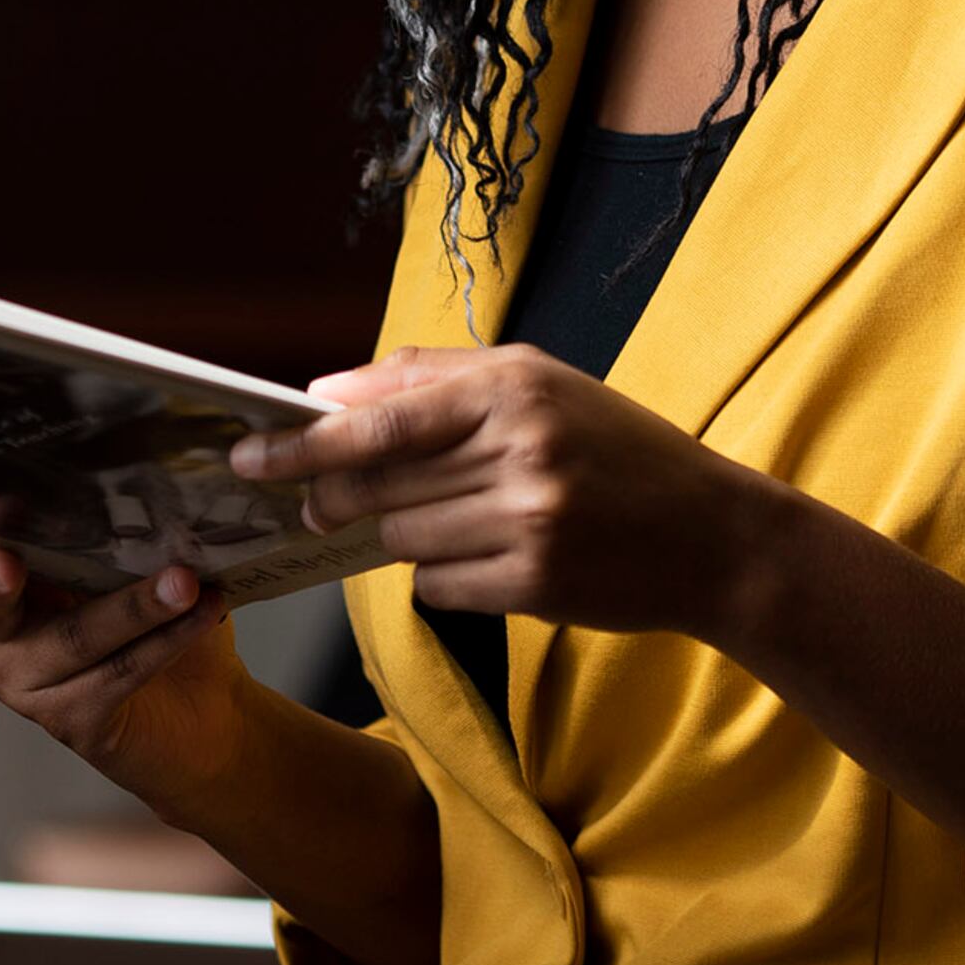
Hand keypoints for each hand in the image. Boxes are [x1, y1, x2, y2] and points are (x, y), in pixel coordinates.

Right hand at [0, 539, 251, 806]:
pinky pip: (117, 673)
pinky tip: (202, 612)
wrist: (206, 712)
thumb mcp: (132, 562)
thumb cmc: (161, 619)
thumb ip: (110, 526)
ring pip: (75, 637)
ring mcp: (27, 683)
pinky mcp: (71, 721)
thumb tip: (135, 467)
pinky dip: (165, 640)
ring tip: (183, 580)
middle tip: (4, 557)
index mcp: (3, 579)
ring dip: (134, 606)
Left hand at [230, 345, 787, 641]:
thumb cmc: (619, 449)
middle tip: (317, 502)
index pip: (381, 418)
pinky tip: (491, 558)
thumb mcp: (541, 384)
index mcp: (515, 386)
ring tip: (458, 519)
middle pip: (379, 484)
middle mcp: (521, 450)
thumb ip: (434, 379)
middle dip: (336, 496)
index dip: (305, 442)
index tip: (250, 453)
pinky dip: (445, 576)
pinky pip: (438, 586)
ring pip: (403, 538)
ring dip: (406, 534)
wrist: (713, 535)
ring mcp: (529, 521)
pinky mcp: (534, 585)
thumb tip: (328, 392)